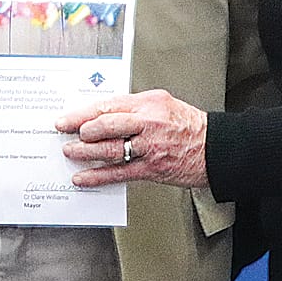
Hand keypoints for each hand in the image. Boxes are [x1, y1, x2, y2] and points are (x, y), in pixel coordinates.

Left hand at [56, 89, 210, 190]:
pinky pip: (120, 172)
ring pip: (110, 148)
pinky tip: (84, 177)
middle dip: (80, 129)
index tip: (67, 118)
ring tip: (70, 152)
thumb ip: (134, 108)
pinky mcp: (152, 168)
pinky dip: (99, 176)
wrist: (217, 148)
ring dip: (85, 152)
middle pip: (106, 124)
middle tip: (64, 133)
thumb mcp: (163, 104)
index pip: (108, 105)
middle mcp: (148, 122)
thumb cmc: (190, 126)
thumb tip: (103, 114)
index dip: (83, 112)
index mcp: (149, 103)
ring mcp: (150, 146)